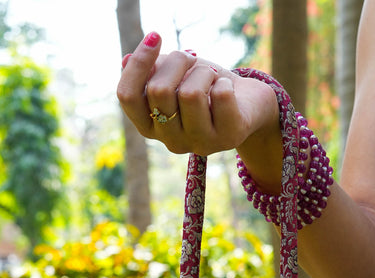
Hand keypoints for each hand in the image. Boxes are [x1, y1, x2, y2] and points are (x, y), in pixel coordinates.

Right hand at [117, 32, 279, 160]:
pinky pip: (221, 96)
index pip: (128, 97)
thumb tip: (126, 61)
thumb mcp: (176, 75)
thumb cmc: (206, 87)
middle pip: (158, 91)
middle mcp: (172, 141)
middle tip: (192, 58)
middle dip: (177, 61)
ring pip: (190, 94)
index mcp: (151, 126)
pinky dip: (225, 83)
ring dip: (203, 72)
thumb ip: (151, 71)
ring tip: (211, 77)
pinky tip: (227, 90)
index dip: (139, 63)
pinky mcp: (227, 138)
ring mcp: (199, 143)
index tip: (155, 37)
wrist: (248, 103)